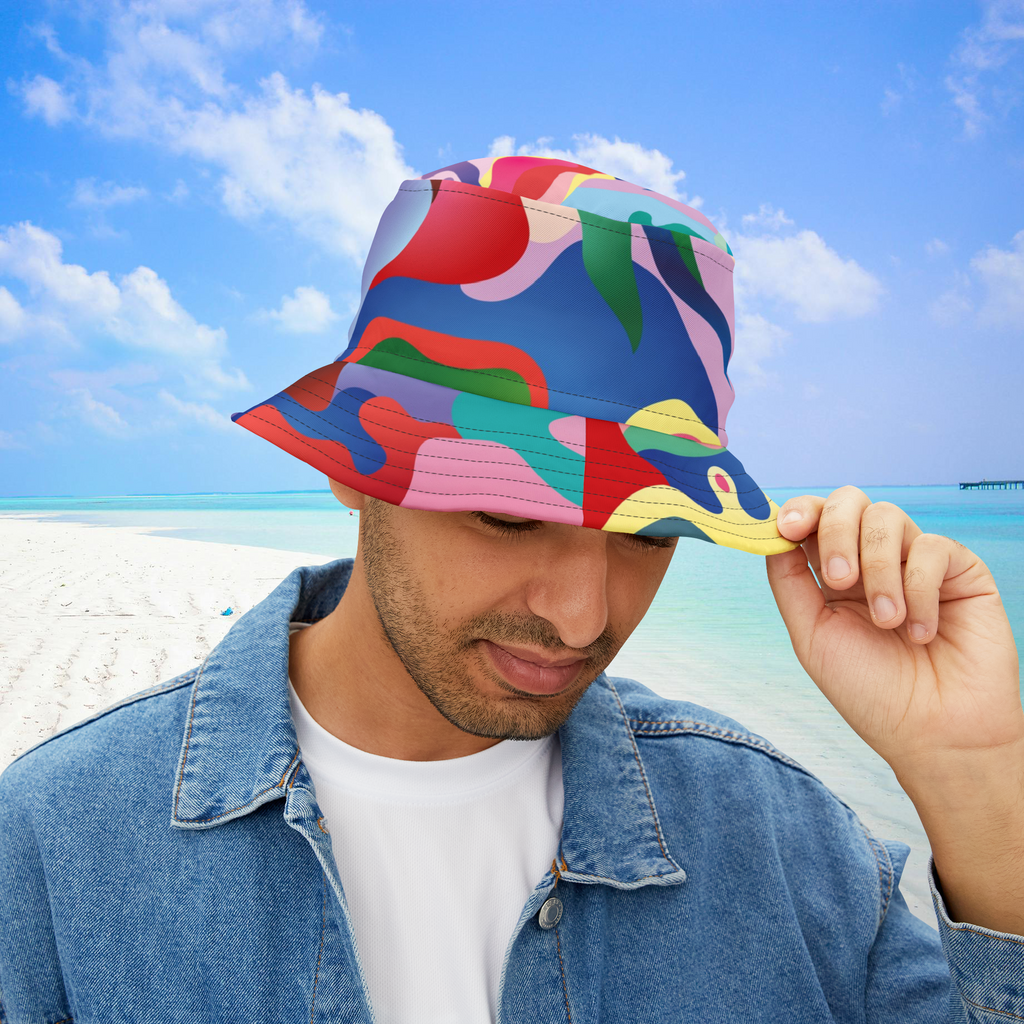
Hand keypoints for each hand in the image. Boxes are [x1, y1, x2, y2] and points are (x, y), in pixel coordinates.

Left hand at [764, 486, 1021, 777]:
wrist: (934, 734)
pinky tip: (921, 632)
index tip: (785, 527)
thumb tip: (771, 534)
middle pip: (848, 501)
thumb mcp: (812, 635)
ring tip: (887, 622)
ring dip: (878, 570)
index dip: (798, 510)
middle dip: (834, 531)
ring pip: (887, 517)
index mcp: (834, 572)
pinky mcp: (960, 570)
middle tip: (838, 579)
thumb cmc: (871, 692)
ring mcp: (916, 561)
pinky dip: (919, 588)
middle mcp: (873, 559)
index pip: (814, 517)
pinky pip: (932, 547)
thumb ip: (789, 582)